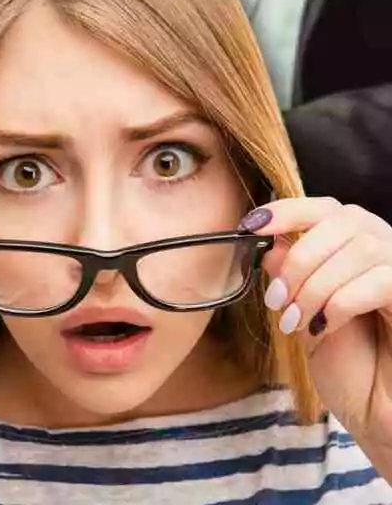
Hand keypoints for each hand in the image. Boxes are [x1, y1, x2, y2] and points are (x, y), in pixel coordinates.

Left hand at [245, 198, 391, 443]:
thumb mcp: (306, 318)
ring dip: (316, 285)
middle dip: (299, 259)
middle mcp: (391, 253)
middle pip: (344, 221)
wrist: (380, 419)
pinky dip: (342, 300)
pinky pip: (383, 281)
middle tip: (275, 300)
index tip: (249, 227)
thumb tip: (267, 244)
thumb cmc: (350, 370)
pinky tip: (325, 326)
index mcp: (361, 250)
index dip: (287, 211)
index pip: (327, 209)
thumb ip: (292, 280)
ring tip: (296, 321)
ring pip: (362, 249)